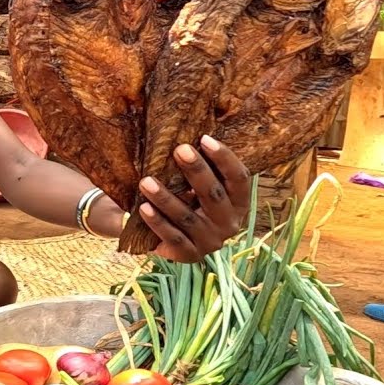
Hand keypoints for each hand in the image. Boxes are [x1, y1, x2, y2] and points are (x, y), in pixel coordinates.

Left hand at [136, 135, 250, 262]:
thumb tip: (190, 130)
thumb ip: (204, 167)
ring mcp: (210, 241)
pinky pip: (172, 237)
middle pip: (214, 195)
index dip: (224, 158)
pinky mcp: (189, 254)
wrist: (170, 236)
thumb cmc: (188, 200)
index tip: (204, 138)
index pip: (239, 178)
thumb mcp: (200, 186)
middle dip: (196, 171)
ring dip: (165, 197)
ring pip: (187, 217)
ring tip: (145, 181)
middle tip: (179, 150)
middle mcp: (230, 224)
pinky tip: (143, 208)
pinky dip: (157, 222)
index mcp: (239, 203)